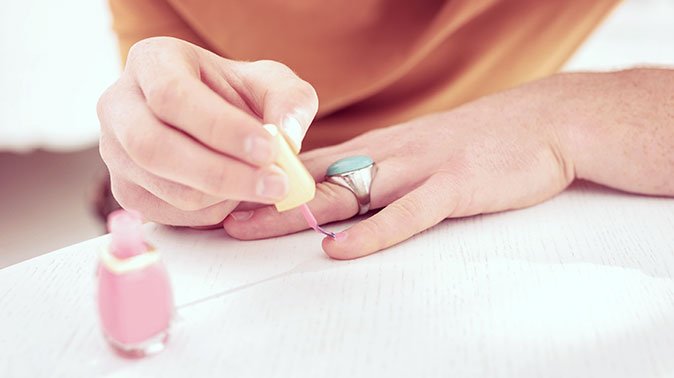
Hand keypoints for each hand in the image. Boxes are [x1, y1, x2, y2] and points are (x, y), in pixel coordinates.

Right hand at [97, 37, 317, 225]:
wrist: (216, 121)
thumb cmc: (239, 96)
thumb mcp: (272, 84)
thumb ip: (289, 101)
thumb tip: (286, 136)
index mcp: (152, 61)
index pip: (172, 95)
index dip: (219, 127)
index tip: (268, 149)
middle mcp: (119, 105)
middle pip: (153, 147)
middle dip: (221, 173)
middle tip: (276, 184)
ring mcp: (115, 151)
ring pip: (164, 187)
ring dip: (224, 196)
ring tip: (264, 186)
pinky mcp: (126, 191)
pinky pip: (167, 213)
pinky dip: (211, 212)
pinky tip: (235, 195)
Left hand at [223, 76, 574, 257]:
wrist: (543, 121)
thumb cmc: (479, 142)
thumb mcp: (420, 149)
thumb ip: (382, 168)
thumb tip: (345, 192)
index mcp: (382, 147)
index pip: (314, 164)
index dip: (269, 181)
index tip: (230, 195)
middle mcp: (390, 154)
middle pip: (315, 180)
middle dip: (265, 199)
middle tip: (221, 217)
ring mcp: (419, 168)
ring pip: (346, 192)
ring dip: (296, 213)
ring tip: (252, 229)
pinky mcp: (453, 185)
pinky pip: (405, 214)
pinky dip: (370, 234)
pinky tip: (338, 248)